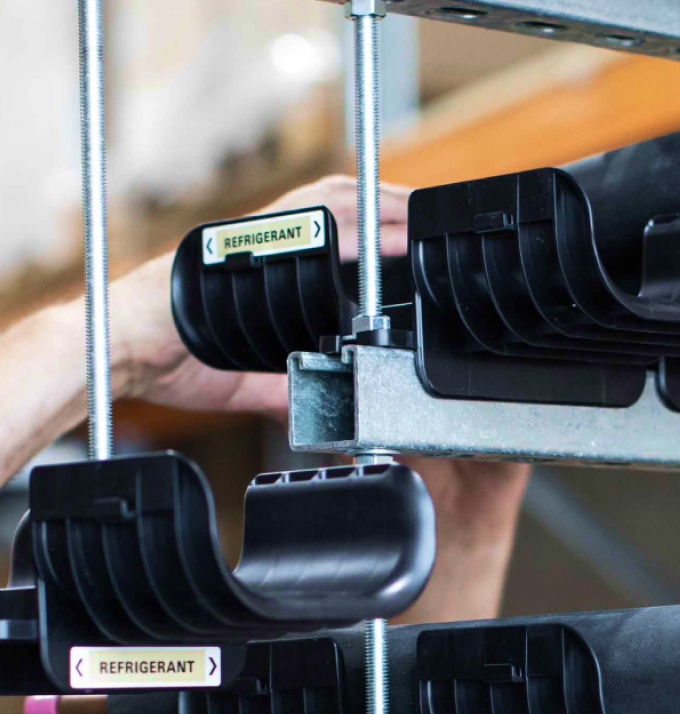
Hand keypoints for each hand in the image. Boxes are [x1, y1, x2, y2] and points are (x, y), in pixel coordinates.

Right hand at [111, 176, 409, 418]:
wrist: (115, 347)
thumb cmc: (168, 356)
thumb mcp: (244, 378)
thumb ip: (283, 387)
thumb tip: (318, 405)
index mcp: (265, 268)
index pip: (330, 233)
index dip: (372, 227)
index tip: (406, 236)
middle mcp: (262, 243)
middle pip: (338, 204)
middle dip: (385, 206)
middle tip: (424, 217)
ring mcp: (252, 238)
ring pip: (328, 202)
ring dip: (375, 206)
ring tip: (414, 216)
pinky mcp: (242, 243)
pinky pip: (305, 224)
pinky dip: (349, 225)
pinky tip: (383, 231)